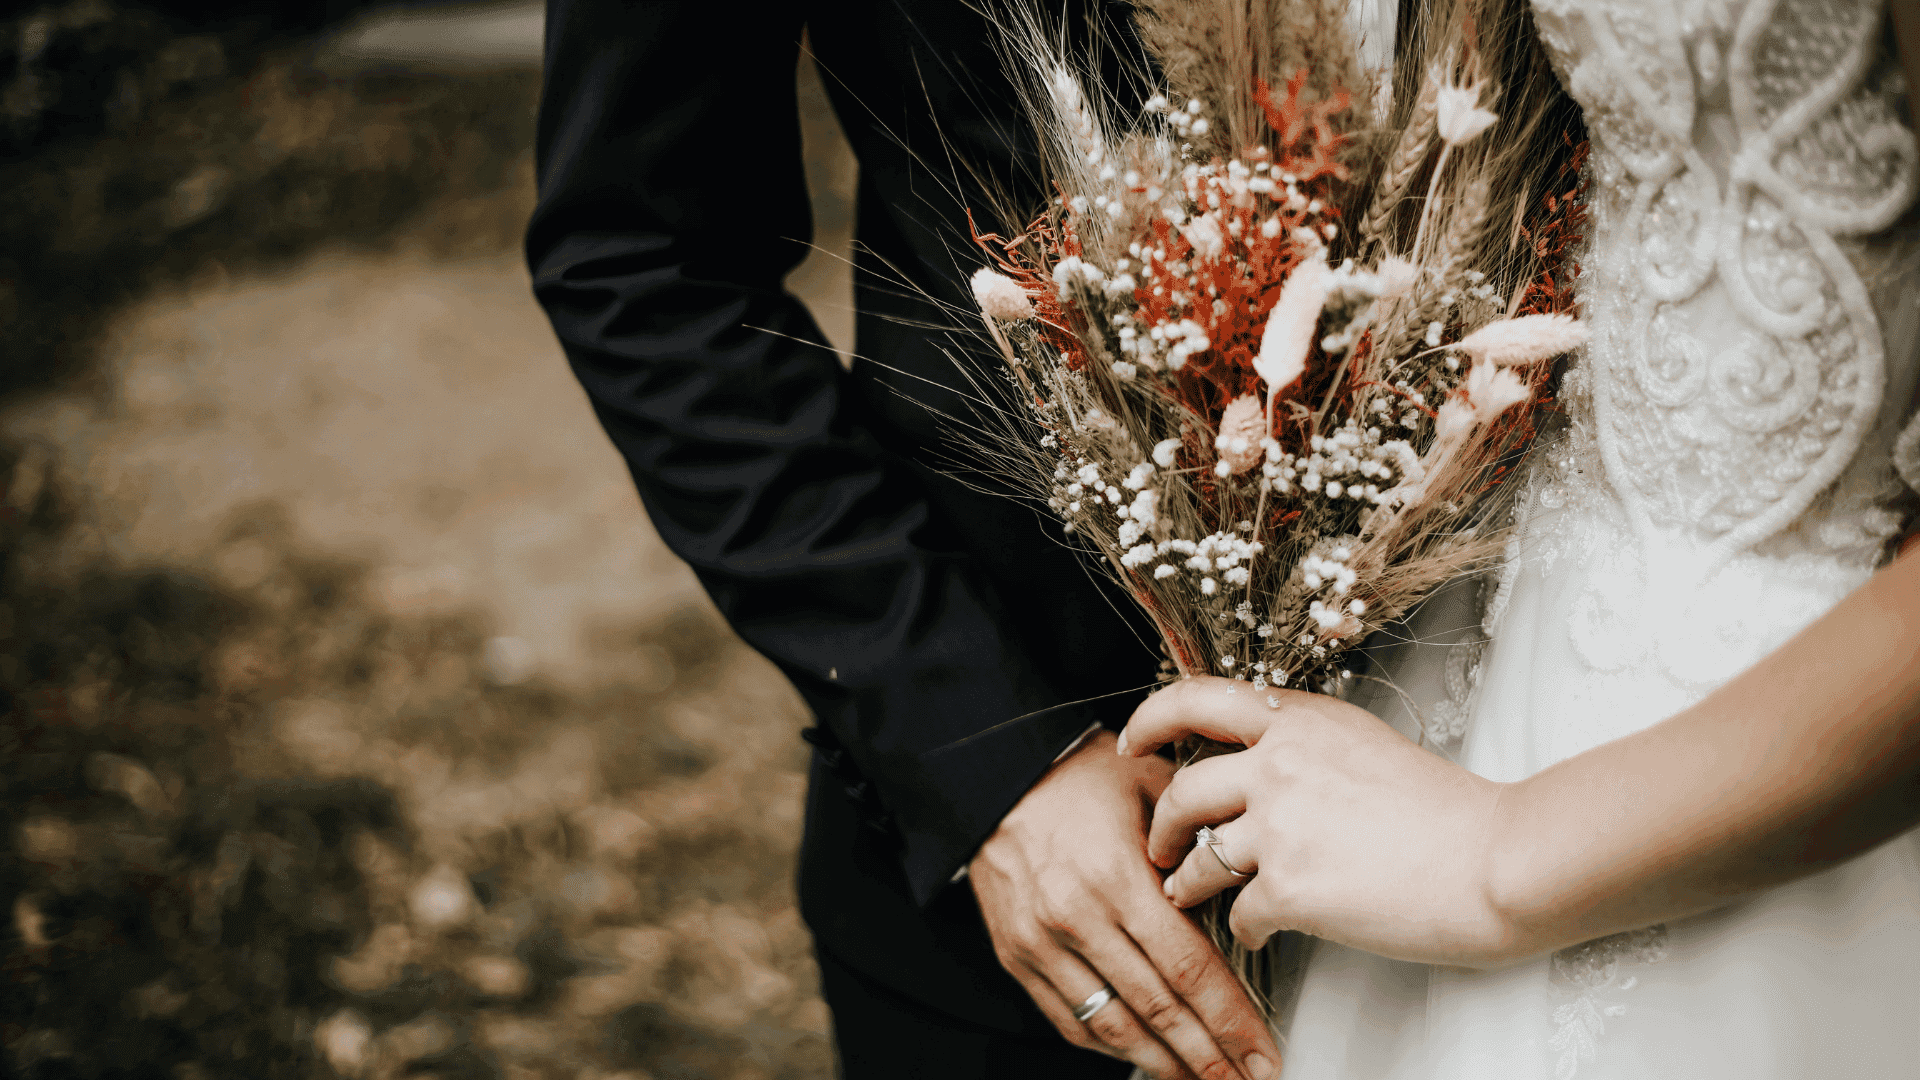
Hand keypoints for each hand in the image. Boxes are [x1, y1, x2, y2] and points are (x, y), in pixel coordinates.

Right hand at [969, 730, 1280, 1079]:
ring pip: (1113, 1025)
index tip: (1260, 1050)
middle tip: (1247, 1079)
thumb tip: (1245, 887)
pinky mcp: (1017, 955)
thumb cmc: (1075, 775)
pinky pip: (1069, 1018)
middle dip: (1209, 1055)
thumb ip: (1196, 841)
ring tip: (1202, 1079)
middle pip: (1157, 1008)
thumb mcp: (1151, 786)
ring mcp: (1042, 943)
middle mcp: (1077, 918)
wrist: (993, 773)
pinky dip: (1111, 1045)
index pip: (1187, 969)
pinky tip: (1144, 1053)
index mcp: (1117, 877)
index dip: (1230, 1020)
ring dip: (1164, 1062)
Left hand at [1119, 678, 1518, 966]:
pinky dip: (1246, 928)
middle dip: (1159, 825)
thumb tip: (1261, 767)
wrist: (1498, 861)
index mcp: (1301, 719)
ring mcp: (1282, 825)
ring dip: (1188, 883)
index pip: (1199, 698)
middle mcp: (1281, 763)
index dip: (1151, 719)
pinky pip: (1241, 913)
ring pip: (1201, 858)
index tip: (1131, 743)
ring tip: (1188, 895)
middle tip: (1157, 848)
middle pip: (1184, 790)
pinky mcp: (1292, 887)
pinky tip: (1261, 932)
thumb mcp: (1366, 745)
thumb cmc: (1450, 811)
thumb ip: (1305, 746)